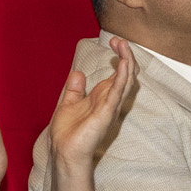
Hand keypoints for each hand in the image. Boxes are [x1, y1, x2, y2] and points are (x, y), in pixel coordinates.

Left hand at [48, 38, 135, 172]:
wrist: (63, 151)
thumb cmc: (68, 133)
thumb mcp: (69, 103)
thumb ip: (75, 89)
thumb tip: (78, 73)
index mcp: (102, 97)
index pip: (118, 74)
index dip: (119, 56)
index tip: (113, 41)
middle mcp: (110, 100)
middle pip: (126, 74)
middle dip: (125, 55)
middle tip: (118, 40)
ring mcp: (110, 106)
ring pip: (126, 80)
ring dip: (127, 61)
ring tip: (123, 45)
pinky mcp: (107, 112)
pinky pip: (118, 91)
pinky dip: (122, 76)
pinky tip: (124, 63)